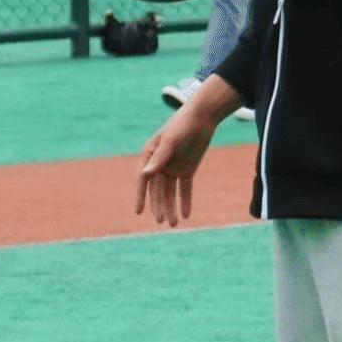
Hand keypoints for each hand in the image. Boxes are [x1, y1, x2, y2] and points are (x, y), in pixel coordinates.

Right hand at [134, 95, 226, 226]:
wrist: (203, 117)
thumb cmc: (183, 125)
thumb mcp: (171, 141)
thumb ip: (159, 158)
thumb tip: (144, 174)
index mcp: (150, 155)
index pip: (143, 179)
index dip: (140, 195)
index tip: (138, 211)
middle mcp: (159, 163)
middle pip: (157, 189)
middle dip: (159, 205)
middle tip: (162, 221)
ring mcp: (173, 167)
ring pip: (170, 192)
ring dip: (171, 207)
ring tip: (173, 224)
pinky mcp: (187, 169)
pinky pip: (184, 189)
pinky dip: (185, 201)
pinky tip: (186, 215)